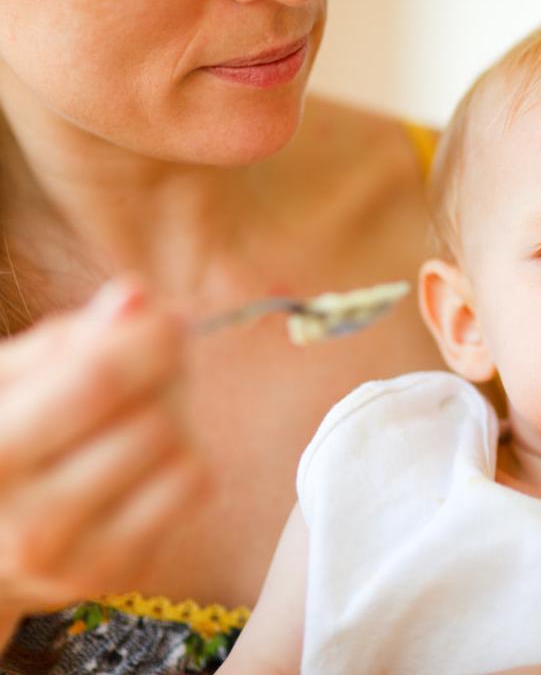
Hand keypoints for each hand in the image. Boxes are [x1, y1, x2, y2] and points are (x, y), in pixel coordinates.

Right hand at [0, 279, 208, 642]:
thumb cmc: (2, 444)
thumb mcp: (8, 383)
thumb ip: (65, 340)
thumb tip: (135, 296)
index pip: (97, 380)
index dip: (149, 338)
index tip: (169, 316)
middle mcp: (22, 516)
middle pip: (150, 419)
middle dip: (165, 376)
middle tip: (152, 364)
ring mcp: (69, 555)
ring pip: (178, 452)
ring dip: (174, 417)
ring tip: (136, 415)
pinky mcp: (112, 572)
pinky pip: (193, 487)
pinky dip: (184, 458)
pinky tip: (146, 460)